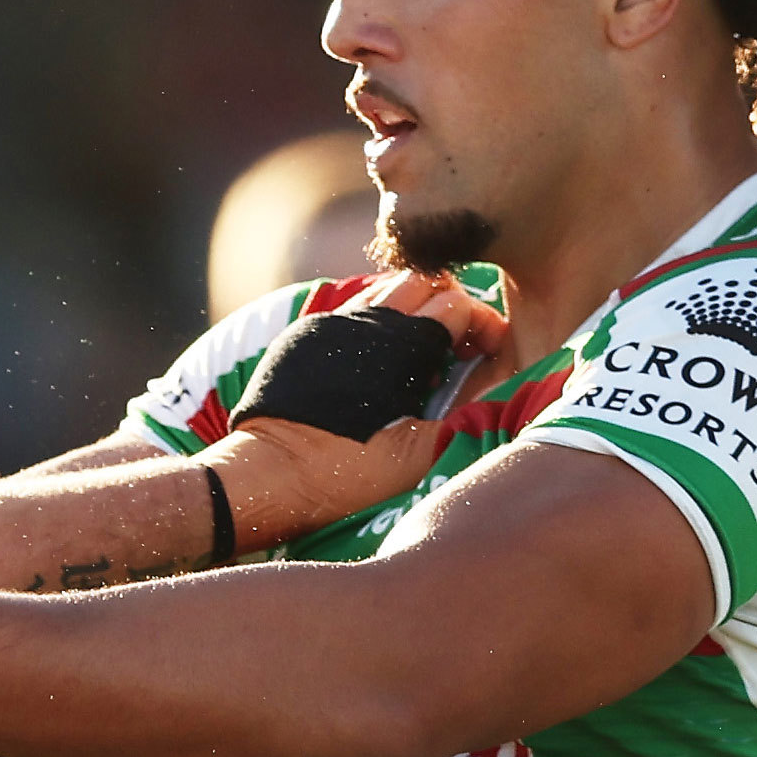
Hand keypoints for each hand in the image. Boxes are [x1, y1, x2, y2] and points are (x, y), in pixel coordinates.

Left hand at [198, 271, 510, 549]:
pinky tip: (380, 361)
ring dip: (411, 310)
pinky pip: (351, 310)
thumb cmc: (343, 472)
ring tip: (420, 352)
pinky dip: (376, 322)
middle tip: (458, 343)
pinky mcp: (302, 336)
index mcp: (396, 344)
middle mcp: (360, 322)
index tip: (488, 351)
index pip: (456, 304)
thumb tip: (489, 381)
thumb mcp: (417, 454)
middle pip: (422, 281)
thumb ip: (461, 414)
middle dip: (449, 303)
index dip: (483, 324)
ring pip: (384, 290)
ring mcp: (327, 325)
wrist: (266, 476)